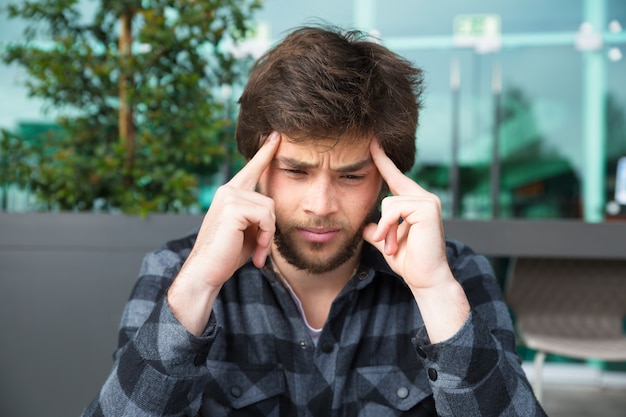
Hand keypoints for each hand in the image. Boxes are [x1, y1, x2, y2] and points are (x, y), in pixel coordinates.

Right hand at [187, 131, 280, 287]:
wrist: (206, 272)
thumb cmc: (227, 255)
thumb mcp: (248, 231)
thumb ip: (258, 216)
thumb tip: (273, 211)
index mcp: (231, 194)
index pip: (252, 169)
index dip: (265, 152)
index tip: (276, 136)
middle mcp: (228, 190)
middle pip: (269, 199)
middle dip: (270, 228)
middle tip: (261, 249)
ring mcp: (229, 196)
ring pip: (269, 209)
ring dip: (268, 235)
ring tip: (257, 252)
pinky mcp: (233, 207)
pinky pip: (266, 217)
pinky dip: (265, 237)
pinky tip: (256, 252)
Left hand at [362, 139, 448, 290]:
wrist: (426, 279)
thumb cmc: (409, 262)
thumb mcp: (388, 242)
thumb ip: (378, 230)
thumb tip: (366, 226)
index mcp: (415, 202)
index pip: (396, 177)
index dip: (383, 160)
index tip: (372, 143)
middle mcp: (424, 198)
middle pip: (390, 188)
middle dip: (384, 216)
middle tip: (391, 242)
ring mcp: (428, 201)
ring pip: (389, 202)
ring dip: (386, 229)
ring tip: (394, 246)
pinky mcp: (427, 207)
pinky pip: (394, 209)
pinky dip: (388, 227)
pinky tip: (393, 243)